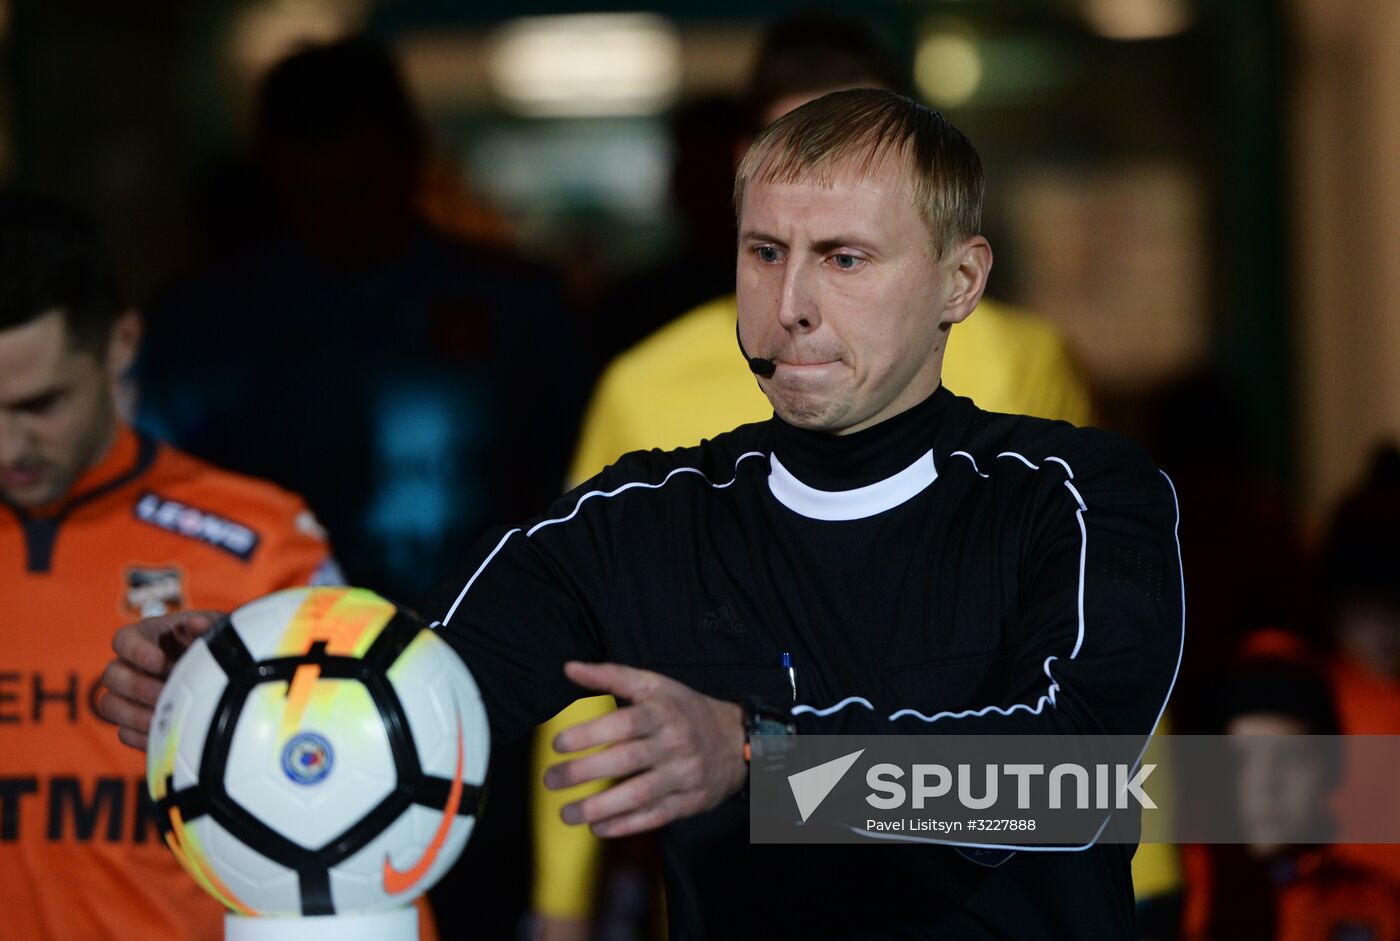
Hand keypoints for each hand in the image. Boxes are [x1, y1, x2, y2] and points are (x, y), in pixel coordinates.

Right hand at [96, 610, 223, 750]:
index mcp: (146, 637)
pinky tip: (164, 737)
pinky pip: (124, 733)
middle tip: (164, 695)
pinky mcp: (134, 722)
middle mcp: (130, 665)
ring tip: (163, 720)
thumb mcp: (217, 630)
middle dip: (137, 687)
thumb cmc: (215, 646)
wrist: (224, 676)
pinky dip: (141, 736)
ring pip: (109, 706)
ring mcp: (127, 696)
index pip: (123, 639)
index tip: (158, 661)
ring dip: (134, 715)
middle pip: (111, 675)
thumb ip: (208, 625)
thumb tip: (195, 623)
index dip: (135, 651)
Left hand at [543, 661, 746, 837]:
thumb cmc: (685, 710)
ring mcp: (684, 775)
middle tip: (550, 780)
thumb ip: (612, 676)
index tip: (558, 744)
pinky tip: (598, 827)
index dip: (590, 733)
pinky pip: (655, 817)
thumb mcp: (655, 685)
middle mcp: (675, 743)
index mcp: (664, 712)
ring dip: (599, 807)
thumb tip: (569, 668)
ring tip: (566, 813)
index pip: (624, 723)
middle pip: (626, 760)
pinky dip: (625, 825)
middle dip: (584, 772)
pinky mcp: (690, 801)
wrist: (738, 740)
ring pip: (639, 794)